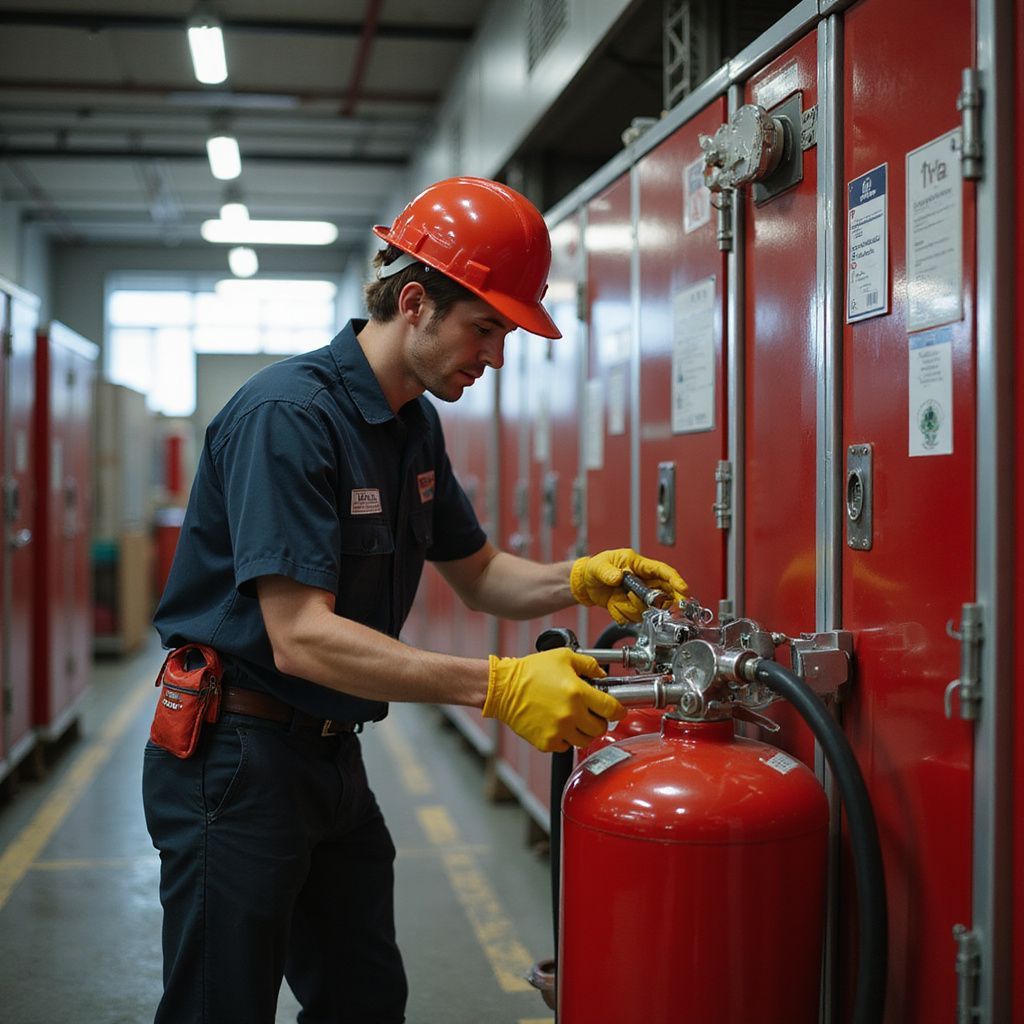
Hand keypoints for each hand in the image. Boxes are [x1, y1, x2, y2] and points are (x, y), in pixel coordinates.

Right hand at [483, 649, 623, 752]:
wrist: (504, 688)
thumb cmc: (530, 671)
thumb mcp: (563, 657)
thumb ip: (588, 664)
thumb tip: (602, 674)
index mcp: (578, 693)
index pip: (612, 709)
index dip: (618, 710)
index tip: (617, 711)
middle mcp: (571, 714)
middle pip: (600, 728)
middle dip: (599, 721)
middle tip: (591, 713)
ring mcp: (558, 730)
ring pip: (584, 741)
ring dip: (583, 731)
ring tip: (574, 719)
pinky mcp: (546, 742)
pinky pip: (565, 747)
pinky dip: (565, 739)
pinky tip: (558, 725)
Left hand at [570, 548, 687, 623]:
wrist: (587, 583)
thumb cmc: (596, 568)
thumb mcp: (600, 566)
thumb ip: (608, 572)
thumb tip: (618, 577)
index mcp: (639, 565)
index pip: (663, 571)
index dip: (675, 580)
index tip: (683, 590)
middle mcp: (644, 581)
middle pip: (665, 592)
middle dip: (665, 602)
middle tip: (663, 608)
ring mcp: (640, 595)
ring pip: (649, 608)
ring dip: (632, 608)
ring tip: (616, 599)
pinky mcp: (634, 607)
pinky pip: (634, 617)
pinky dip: (622, 614)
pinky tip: (613, 605)